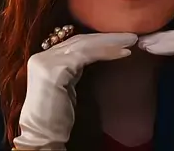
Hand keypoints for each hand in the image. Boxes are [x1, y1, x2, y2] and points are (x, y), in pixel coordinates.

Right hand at [13, 33, 137, 149]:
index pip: (76, 42)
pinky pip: (86, 55)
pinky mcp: (54, 70)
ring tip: (131, 41)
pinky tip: (122, 53)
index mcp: (43, 58)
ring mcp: (46, 61)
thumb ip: (73, 66)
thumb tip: (95, 51)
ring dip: (111, 42)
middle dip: (108, 37)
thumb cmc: (57, 117)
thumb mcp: (67, 83)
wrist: (42, 138)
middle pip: (81, 40)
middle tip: (131, 36)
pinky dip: (107, 52)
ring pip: (85, 45)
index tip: (120, 38)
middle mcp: (42, 56)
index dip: (99, 39)